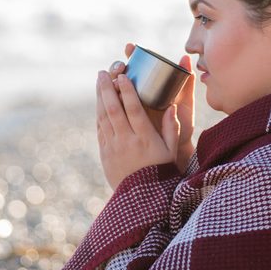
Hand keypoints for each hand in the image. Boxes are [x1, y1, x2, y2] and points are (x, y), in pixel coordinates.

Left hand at [96, 69, 179, 189]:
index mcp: (145, 138)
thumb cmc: (161, 171)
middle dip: (107, 88)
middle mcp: (127, 141)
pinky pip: (100, 129)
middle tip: (104, 72)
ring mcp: (113, 147)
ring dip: (100, 97)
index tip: (124, 76)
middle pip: (113, 109)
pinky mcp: (105, 153)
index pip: (133, 109)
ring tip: (100, 80)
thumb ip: (171, 128)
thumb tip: (171, 107)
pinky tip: (100, 102)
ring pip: (103, 117)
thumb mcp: (171, 151)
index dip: (127, 90)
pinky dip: (99, 113)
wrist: (142, 198)